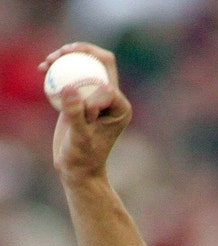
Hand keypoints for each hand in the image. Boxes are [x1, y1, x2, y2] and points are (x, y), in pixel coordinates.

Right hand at [40, 44, 131, 183]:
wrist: (78, 168)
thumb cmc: (82, 157)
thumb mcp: (79, 137)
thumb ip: (75, 113)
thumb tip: (68, 88)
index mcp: (121, 106)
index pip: (107, 84)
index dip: (90, 91)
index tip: (84, 115)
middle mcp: (112, 98)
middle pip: (101, 63)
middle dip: (81, 53)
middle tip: (60, 53)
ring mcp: (97, 96)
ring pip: (86, 66)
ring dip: (67, 58)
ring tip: (47, 62)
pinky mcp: (82, 97)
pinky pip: (71, 77)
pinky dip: (58, 70)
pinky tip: (43, 69)